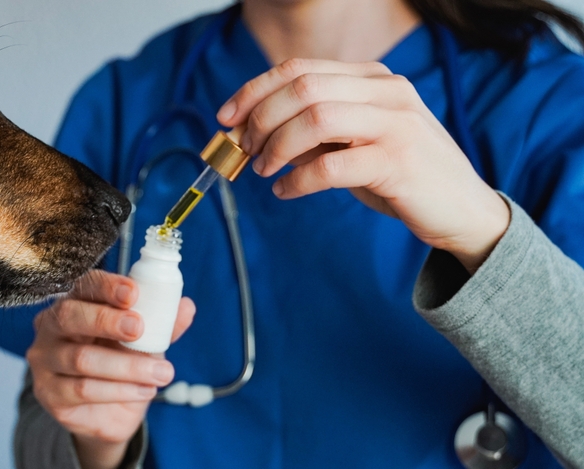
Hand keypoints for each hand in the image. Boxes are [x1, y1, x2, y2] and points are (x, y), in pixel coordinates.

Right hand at [26, 270, 195, 468]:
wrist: (107, 414)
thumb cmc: (120, 365)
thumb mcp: (143, 342)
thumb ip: (160, 325)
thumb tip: (186, 307)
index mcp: (75, 303)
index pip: (84, 286)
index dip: (106, 286)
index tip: (133, 292)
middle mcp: (51, 327)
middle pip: (69, 316)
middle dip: (106, 320)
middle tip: (138, 328)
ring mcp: (45, 361)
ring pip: (82, 358)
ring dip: (127, 366)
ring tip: (162, 372)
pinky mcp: (49, 393)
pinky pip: (83, 389)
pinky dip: (120, 390)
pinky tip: (145, 390)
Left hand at [217, 59, 509, 272]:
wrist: (462, 211)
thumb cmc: (399, 175)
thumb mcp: (353, 143)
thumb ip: (312, 131)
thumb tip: (252, 134)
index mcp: (372, 78)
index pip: (299, 69)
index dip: (254, 90)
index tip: (225, 117)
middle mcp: (386, 91)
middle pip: (302, 88)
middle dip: (260, 119)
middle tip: (244, 151)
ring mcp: (396, 124)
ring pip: (315, 118)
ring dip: (277, 146)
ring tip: (263, 171)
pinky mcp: (399, 162)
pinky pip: (332, 165)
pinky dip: (298, 179)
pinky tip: (286, 191)